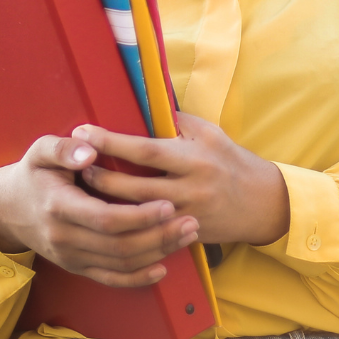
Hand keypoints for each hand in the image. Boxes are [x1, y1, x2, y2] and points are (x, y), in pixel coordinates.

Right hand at [0, 134, 199, 287]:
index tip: (168, 205)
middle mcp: (64, 238)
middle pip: (119, 246)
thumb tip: (90, 150)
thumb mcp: (40, 151)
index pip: (105, 219)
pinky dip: (138, 278)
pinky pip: (111, 279)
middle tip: (191, 222)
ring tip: (187, 236)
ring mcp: (70, 257)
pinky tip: (162, 267)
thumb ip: (64, 148)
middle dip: (159, 236)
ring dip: (157, 253)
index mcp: (58, 206)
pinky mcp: (77, 267)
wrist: (8, 209)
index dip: (139, 216)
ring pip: (120, 264)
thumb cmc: (33, 174)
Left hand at [76, 113, 288, 245]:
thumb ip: (175, 121)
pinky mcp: (185, 235)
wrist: (263, 203)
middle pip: (135, 187)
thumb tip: (140, 104)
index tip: (84, 132)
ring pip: (137, 213)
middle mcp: (190, 188)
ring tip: (83, 187)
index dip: (112, 142)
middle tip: (75, 164)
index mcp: (194, 158)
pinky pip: (149, 232)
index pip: (146, 150)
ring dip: (107, 201)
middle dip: (101, 176)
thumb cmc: (231, 160)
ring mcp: (187, 215)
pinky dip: (125, 223)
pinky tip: (105, 216)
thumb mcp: (209, 133)